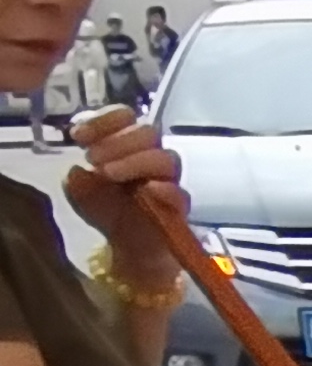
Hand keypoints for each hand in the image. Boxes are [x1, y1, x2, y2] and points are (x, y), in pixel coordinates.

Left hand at [62, 108, 185, 277]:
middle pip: (148, 131)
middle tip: (92, 158)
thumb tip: (79, 170)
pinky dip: (165, 189)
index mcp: (127, 145)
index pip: (125, 116)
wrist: (130, 248)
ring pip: (165, 158)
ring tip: (109, 174)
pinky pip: (180, 193)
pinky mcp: (180, 207)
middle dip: (118, 140)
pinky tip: (147, 190)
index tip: (77, 136)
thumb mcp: (79, 191)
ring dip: (135, 161)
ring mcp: (169, 180)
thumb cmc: (107, 211)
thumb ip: (77, 177)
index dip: (103, 120)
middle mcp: (151, 156)